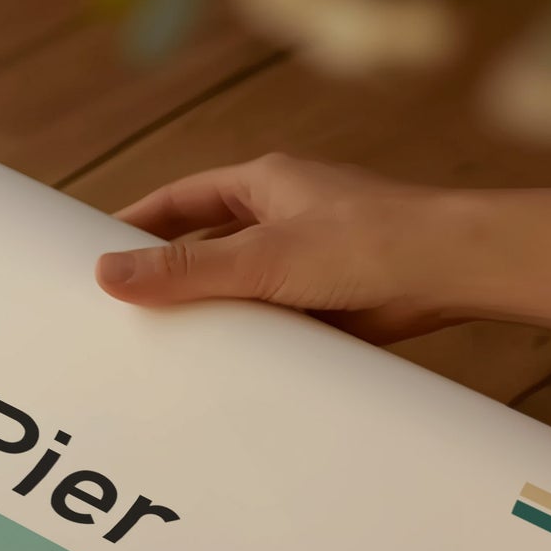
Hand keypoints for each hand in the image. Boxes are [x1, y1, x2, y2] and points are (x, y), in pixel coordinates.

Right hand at [95, 153, 461, 342]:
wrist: (454, 272)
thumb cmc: (369, 242)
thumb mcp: (261, 257)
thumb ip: (184, 269)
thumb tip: (107, 273)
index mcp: (265, 184)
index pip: (180, 201)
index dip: (136, 224)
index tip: (96, 251)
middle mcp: (283, 216)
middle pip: (204, 244)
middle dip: (166, 274)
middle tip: (119, 308)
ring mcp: (304, 259)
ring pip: (236, 285)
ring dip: (207, 311)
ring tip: (160, 346)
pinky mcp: (324, 300)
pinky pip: (268, 319)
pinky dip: (244, 338)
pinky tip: (221, 365)